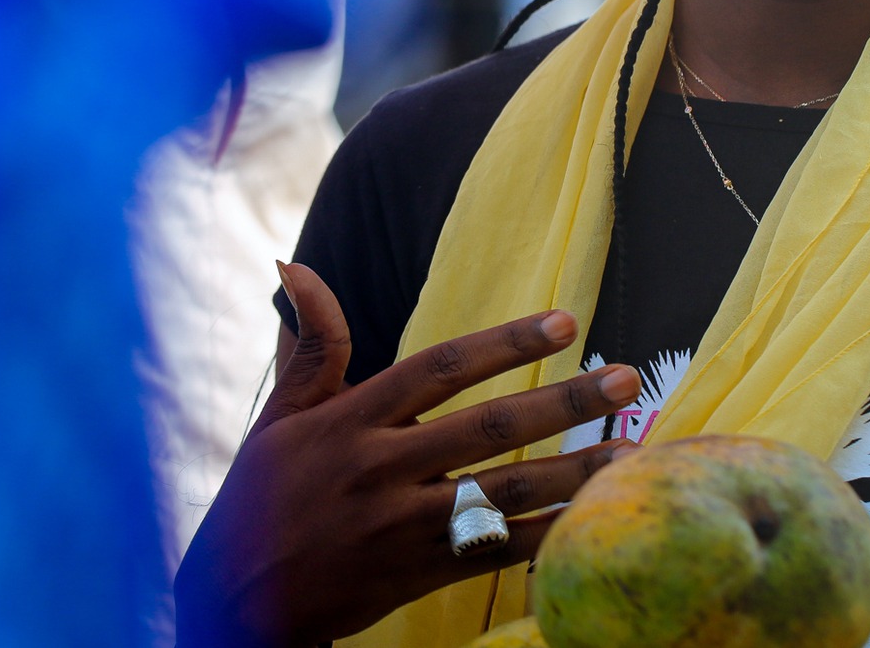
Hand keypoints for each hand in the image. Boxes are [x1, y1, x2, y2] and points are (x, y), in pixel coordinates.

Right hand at [174, 263, 640, 647]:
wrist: (236, 603)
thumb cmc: (260, 500)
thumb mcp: (279, 417)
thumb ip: (311, 345)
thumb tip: (297, 266)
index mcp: (350, 422)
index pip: (440, 369)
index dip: (504, 343)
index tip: (564, 323)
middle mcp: (380, 469)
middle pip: (488, 428)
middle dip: (562, 402)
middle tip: (627, 379)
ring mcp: (401, 526)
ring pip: (502, 493)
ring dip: (574, 472)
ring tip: (633, 451)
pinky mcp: (416, 574)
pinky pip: (494, 553)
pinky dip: (546, 537)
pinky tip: (592, 521)